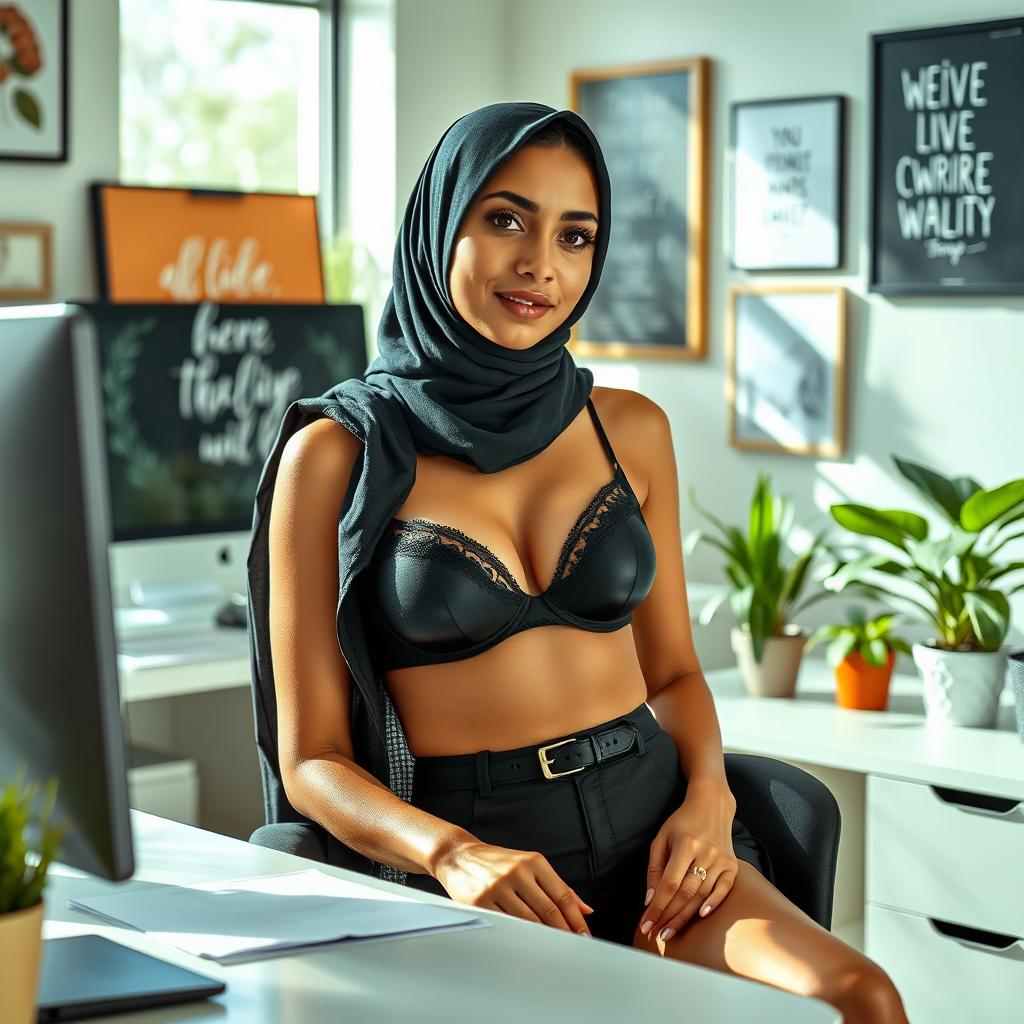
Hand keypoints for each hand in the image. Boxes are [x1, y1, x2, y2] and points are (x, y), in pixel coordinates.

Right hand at [433, 839, 593, 935]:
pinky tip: (527, 943)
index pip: (562, 895)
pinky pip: (506, 925)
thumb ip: (557, 886)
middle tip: (572, 946)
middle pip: (548, 910)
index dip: (575, 919)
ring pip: (529, 921)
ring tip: (553, 948)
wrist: (458, 855)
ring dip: (544, 938)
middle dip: (564, 932)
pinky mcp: (481, 902)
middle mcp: (517, 872)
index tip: (583, 934)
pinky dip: (519, 937)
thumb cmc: (497, 862)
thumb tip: (584, 909)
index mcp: (533, 862)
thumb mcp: (529, 865)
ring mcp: (498, 887)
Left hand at [638, 780, 738, 942]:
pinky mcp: (732, 864)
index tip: (645, 924)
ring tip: (670, 932)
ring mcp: (721, 859)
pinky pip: (724, 889)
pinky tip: (701, 916)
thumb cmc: (682, 822)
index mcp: (685, 844)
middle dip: (668, 917)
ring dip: (685, 917)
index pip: (669, 884)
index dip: (657, 907)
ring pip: (702, 895)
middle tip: (656, 934)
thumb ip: (655, 868)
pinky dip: (713, 903)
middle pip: (685, 893)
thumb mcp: (662, 838)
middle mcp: (705, 853)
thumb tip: (650, 898)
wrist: (712, 805)